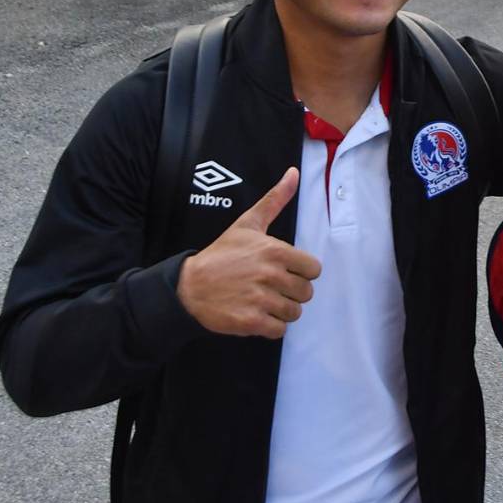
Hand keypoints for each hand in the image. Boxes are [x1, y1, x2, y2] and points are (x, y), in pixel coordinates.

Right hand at [177, 168, 320, 339]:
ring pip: (294, 313)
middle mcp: (270, 275)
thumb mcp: (248, 224)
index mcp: (275, 251)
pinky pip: (279, 330)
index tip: (284, 271)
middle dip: (291, 292)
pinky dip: (270, 326)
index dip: (300, 272)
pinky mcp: (251, 321)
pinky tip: (256, 314)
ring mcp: (261, 299)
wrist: (189, 286)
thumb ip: (275, 200)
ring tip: (262, 300)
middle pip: (306, 293)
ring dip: (281, 310)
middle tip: (270, 287)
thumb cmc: (222, 254)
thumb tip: (294, 172)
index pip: (313, 270)